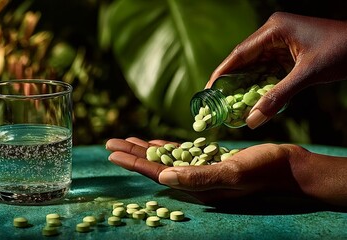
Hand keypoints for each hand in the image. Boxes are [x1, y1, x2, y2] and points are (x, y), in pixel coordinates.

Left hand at [106, 137, 346, 206]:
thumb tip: (163, 176)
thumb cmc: (263, 169)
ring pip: (165, 158)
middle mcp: (194, 180)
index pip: (156, 173)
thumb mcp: (231, 172)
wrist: (287, 166)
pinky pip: (182, 153)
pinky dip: (167, 146)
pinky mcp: (209, 160)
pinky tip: (155, 142)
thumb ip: (198, 177)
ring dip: (145, 149)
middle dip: (132, 154)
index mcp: (196, 186)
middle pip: (155, 166)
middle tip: (109, 142)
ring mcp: (201, 170)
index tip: (111, 153)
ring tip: (126, 140)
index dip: (133, 163)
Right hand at [208, 12, 346, 128]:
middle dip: (231, 81)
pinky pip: (268, 68)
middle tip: (217, 101)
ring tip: (230, 103)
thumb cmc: (342, 51)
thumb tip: (252, 122)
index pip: (239, 53)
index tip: (208, 90)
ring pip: (255, 65)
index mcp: (273, 29)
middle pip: (244, 59)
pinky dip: (260, 83)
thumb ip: (278, 98)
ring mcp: (280, 41)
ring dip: (245, 84)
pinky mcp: (288, 50)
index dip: (221, 72)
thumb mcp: (307, 75)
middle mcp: (273, 32)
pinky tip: (252, 98)